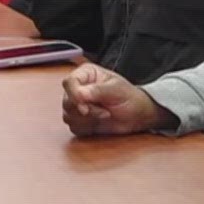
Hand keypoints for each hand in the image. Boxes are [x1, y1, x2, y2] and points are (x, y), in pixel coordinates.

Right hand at [61, 63, 175, 136]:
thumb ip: (97, 91)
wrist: (137, 115)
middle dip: (86, 111)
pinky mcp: (79, 120)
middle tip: (105, 112)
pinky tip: (99, 123)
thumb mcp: (116, 90)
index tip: (84, 107)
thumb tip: (79, 94)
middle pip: (67, 102)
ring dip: (88, 120)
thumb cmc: (129, 97)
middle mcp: (78, 88)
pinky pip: (73, 127)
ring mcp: (77, 105)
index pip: (69, 82)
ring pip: (68, 116)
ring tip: (105, 115)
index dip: (73, 95)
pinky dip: (87, 128)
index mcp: (86, 74)